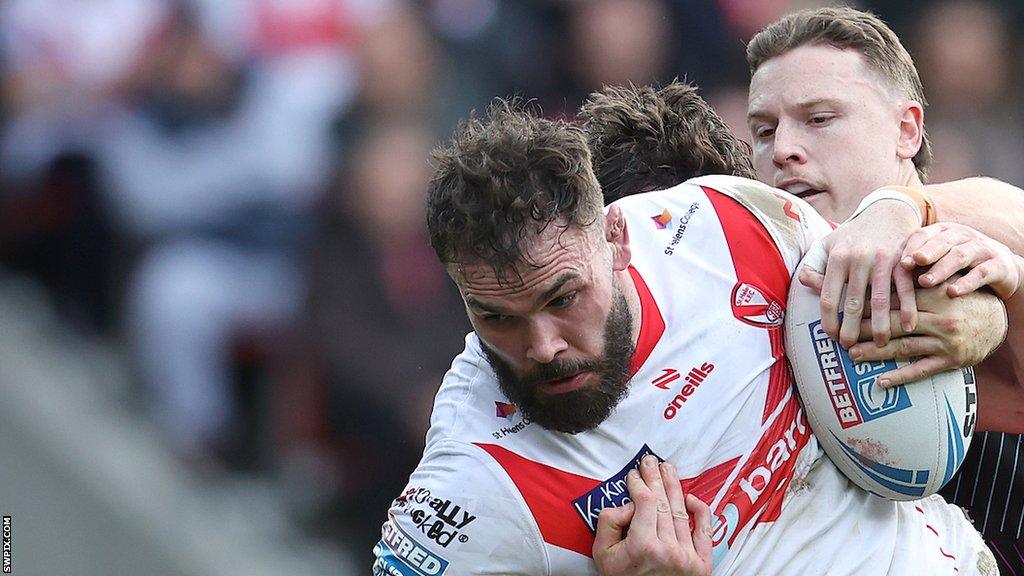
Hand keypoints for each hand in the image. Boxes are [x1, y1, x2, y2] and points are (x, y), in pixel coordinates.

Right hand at [593, 455, 712, 575]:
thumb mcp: (602, 554)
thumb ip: (609, 523)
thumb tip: (627, 504)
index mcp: (643, 547)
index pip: (644, 502)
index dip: (639, 484)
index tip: (633, 475)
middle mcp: (668, 550)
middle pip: (663, 502)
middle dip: (654, 477)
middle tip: (650, 461)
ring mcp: (687, 557)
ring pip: (681, 511)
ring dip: (674, 486)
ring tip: (668, 469)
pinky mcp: (702, 564)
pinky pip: (704, 530)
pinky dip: (700, 510)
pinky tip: (690, 496)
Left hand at [800, 199, 919, 349]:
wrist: (887, 211)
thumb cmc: (853, 234)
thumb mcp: (828, 243)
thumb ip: (814, 264)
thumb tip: (804, 282)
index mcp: (836, 258)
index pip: (827, 297)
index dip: (828, 320)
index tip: (830, 336)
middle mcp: (858, 259)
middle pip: (853, 303)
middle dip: (851, 329)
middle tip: (850, 348)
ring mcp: (883, 259)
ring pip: (880, 299)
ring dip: (880, 325)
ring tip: (879, 344)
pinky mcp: (904, 260)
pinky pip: (906, 289)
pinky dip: (908, 308)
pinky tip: (907, 326)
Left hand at [845, 280, 1006, 386]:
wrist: (998, 320)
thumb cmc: (961, 296)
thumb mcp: (942, 280)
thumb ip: (915, 275)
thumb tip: (881, 265)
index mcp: (936, 294)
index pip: (895, 299)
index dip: (869, 304)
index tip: (845, 307)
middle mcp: (941, 318)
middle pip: (894, 323)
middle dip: (866, 329)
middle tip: (841, 333)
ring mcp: (946, 342)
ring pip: (904, 347)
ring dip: (875, 353)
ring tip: (852, 354)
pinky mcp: (951, 361)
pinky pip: (922, 370)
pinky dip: (900, 377)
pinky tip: (880, 381)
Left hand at [901, 222, 1023, 299]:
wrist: (1002, 269)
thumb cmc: (959, 266)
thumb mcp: (938, 257)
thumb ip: (915, 260)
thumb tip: (879, 271)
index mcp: (945, 232)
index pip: (924, 234)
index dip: (911, 246)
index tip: (897, 262)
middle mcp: (963, 236)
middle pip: (942, 242)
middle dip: (924, 253)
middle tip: (907, 266)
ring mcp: (982, 249)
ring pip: (960, 256)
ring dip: (941, 269)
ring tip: (926, 282)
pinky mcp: (998, 265)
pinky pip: (981, 273)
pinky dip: (966, 282)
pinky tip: (952, 292)